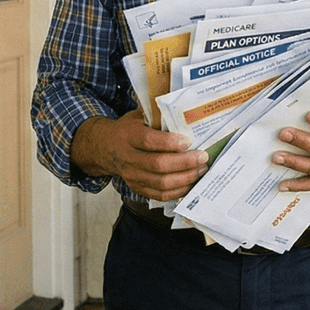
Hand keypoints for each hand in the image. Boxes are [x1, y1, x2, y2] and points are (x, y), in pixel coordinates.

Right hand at [70, 110, 208, 201]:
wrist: (106, 148)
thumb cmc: (129, 129)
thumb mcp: (139, 116)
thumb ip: (158, 115)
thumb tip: (186, 114)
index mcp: (128, 135)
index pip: (148, 141)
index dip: (169, 142)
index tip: (188, 140)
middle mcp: (127, 157)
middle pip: (158, 165)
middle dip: (185, 162)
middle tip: (202, 157)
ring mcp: (131, 176)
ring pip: (161, 183)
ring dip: (185, 178)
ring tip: (200, 170)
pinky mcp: (137, 188)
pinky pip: (160, 195)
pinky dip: (178, 191)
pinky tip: (190, 182)